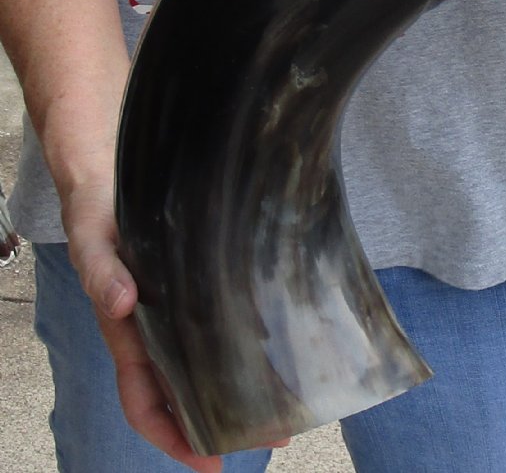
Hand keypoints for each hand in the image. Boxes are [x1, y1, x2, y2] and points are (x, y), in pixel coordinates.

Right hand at [62, 182, 289, 471]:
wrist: (108, 184)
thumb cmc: (98, 217)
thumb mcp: (94, 242)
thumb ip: (102, 271)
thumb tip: (121, 303)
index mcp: (128, 335)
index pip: (145, 403)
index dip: (172, 438)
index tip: (209, 463)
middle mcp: (156, 332)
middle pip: (187, 394)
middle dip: (223, 422)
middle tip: (276, 434)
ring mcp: (180, 312)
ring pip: (208, 364)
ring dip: (241, 387)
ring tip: (288, 401)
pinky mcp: (199, 287)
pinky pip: (221, 325)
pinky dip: (244, 343)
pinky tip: (275, 343)